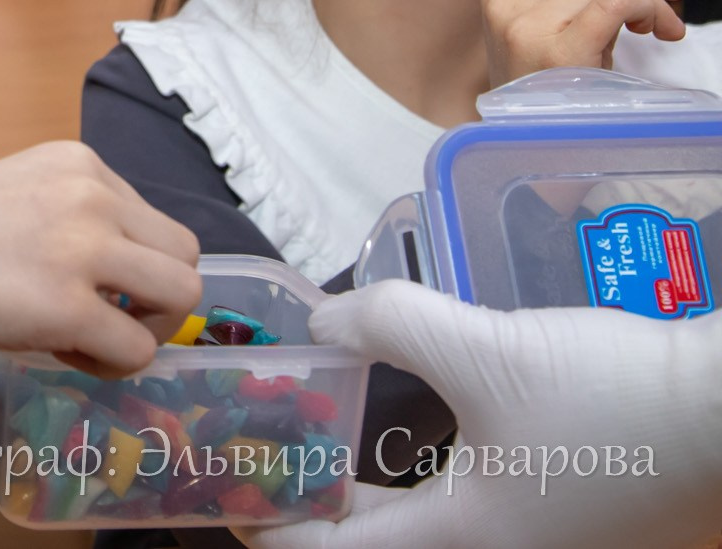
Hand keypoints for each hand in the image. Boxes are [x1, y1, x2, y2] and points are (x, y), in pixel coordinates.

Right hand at [0, 141, 200, 375]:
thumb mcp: (21, 193)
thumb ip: (76, 215)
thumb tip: (126, 275)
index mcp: (79, 163)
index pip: (152, 219)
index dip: (131, 262)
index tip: (85, 281)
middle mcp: (91, 195)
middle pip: (183, 254)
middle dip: (156, 296)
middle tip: (108, 316)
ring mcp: (83, 248)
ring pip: (180, 295)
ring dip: (146, 327)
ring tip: (95, 336)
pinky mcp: (68, 307)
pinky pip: (136, 349)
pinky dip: (112, 363)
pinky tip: (66, 352)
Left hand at [238, 281, 721, 548]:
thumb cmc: (615, 397)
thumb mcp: (484, 347)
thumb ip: (388, 324)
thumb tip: (321, 320)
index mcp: (463, 542)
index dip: (270, 526)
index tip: (229, 487)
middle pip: (373, 547)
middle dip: (312, 501)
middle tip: (269, 444)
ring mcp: (536, 545)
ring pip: (421, 532)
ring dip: (364, 492)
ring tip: (324, 431)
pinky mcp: (568, 524)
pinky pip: (465, 518)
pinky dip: (417, 485)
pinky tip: (408, 431)